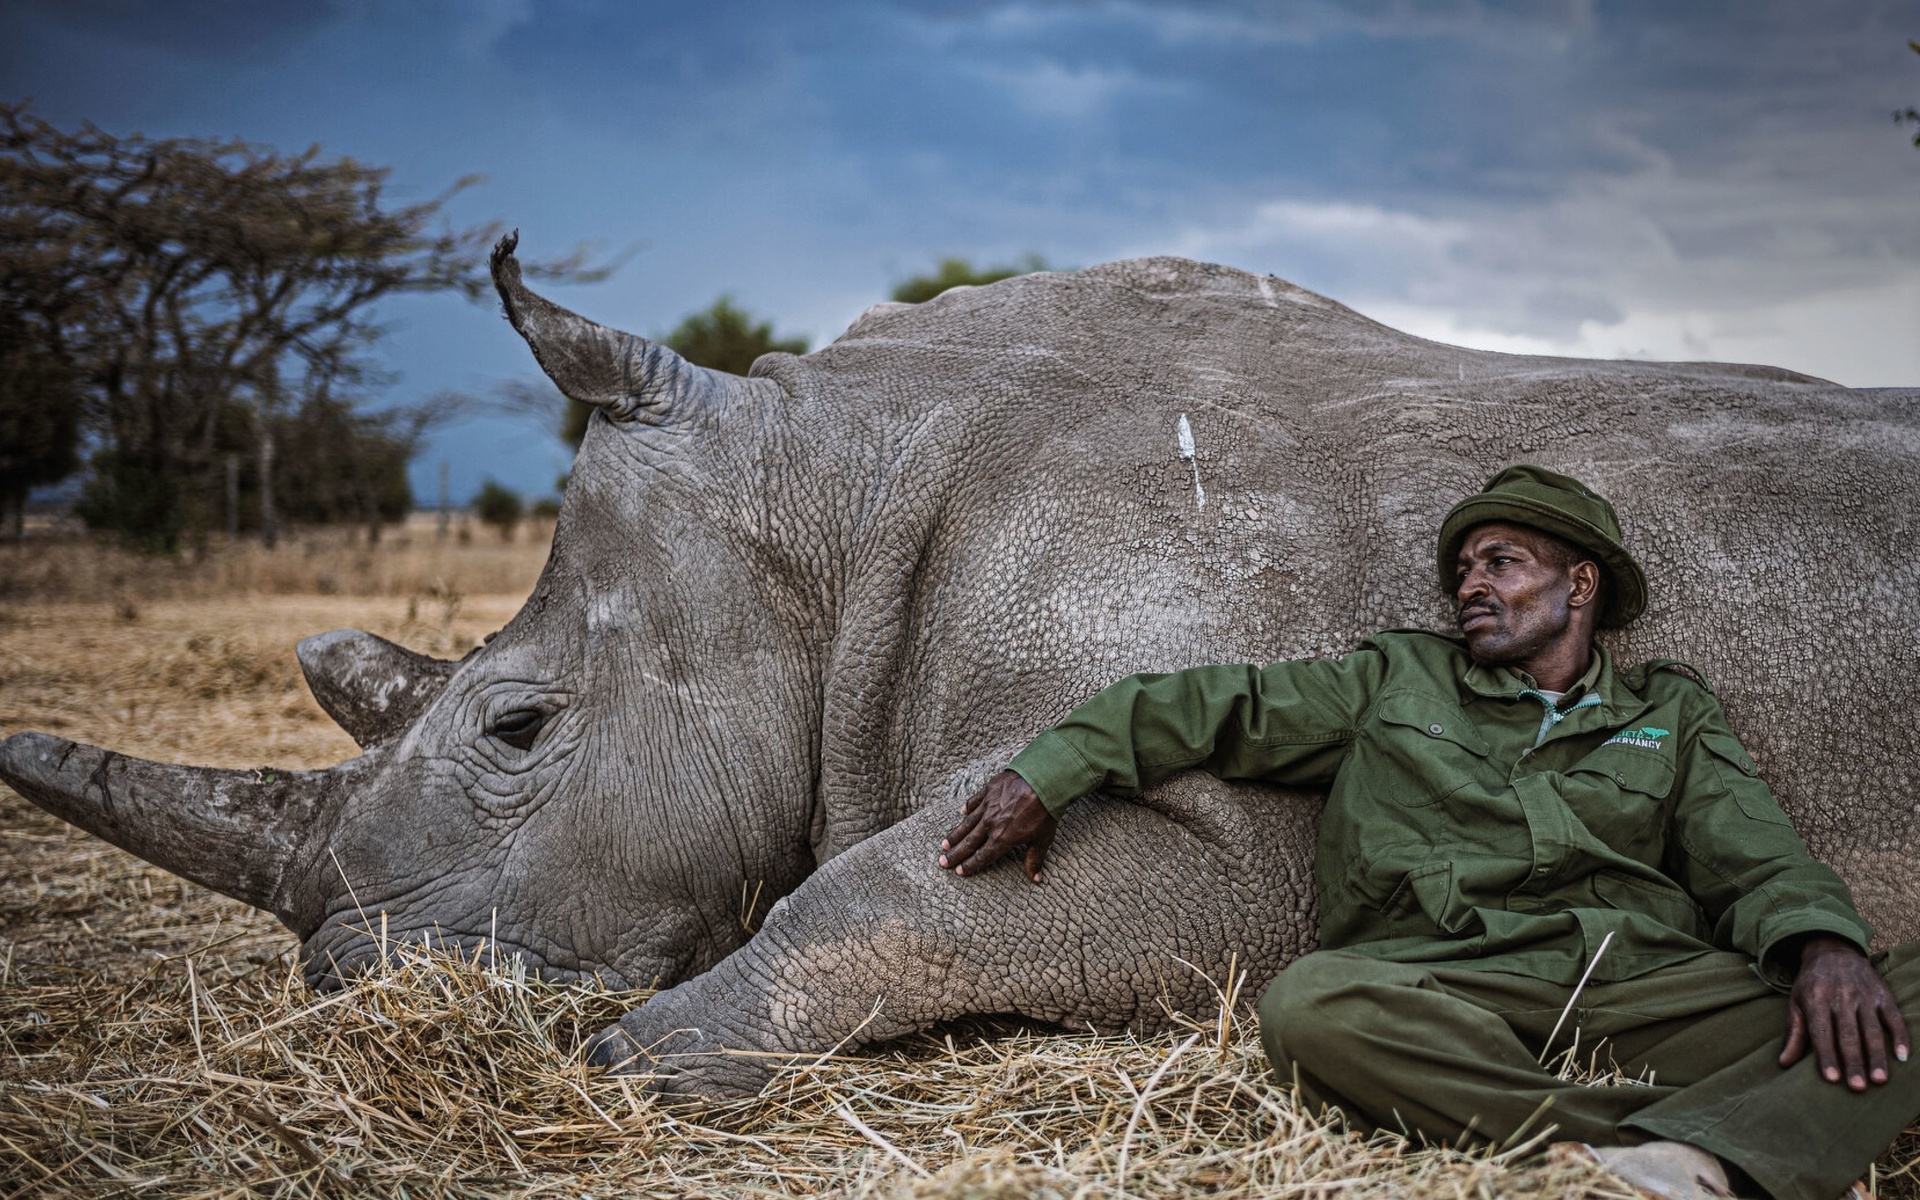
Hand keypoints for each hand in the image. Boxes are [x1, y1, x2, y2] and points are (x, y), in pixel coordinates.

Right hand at [938, 770, 1056, 882]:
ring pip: (967, 824)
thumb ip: (1035, 858)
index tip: (960, 871)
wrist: (1042, 780)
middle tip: (942, 862)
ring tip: (944, 844)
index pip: (983, 856)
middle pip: (969, 843)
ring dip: (955, 835)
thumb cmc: (1045, 810)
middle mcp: (991, 824)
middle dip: (955, 854)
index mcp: (1003, 838)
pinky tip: (962, 812)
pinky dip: (968, 808)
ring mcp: (987, 807)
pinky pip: (974, 801)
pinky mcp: (988, 791)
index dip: (971, 865)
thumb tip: (1036, 879)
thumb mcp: (1043, 838)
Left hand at [1779, 935, 1909, 1090]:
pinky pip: (1893, 1017)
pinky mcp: (1882, 995)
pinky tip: (1903, 1056)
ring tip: (1879, 1080)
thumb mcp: (1796, 1003)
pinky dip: (1900, 1036)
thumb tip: (1783, 1063)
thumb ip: (1794, 1033)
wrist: (1832, 951)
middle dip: (1853, 1061)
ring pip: (1872, 1029)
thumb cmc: (1812, 984)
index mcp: (1816, 999)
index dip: (1826, 1056)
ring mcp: (1864, 995)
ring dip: (1876, 1055)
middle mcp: (1841, 997)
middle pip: (1848, 1034)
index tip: (1832, 1079)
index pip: (1821, 1032)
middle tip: (1858, 1087)